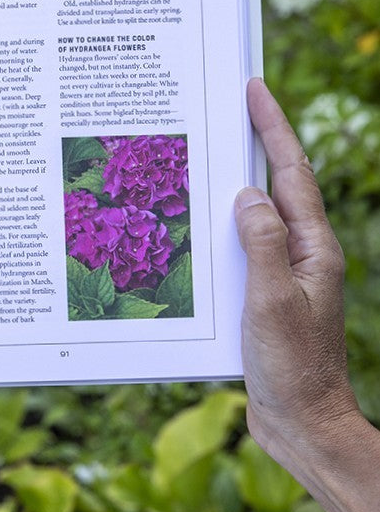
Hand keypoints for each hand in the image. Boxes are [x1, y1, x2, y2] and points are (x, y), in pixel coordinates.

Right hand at [234, 78, 358, 464]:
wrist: (301, 422)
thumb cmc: (291, 367)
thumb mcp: (272, 302)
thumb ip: (261, 243)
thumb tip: (246, 193)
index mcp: (313, 249)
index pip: (291, 173)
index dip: (273, 127)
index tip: (254, 89)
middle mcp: (302, 253)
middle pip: (278, 183)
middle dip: (257, 140)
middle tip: (226, 106)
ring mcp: (284, 272)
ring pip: (258, 213)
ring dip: (236, 180)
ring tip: (207, 152)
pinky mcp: (264, 292)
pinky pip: (243, 243)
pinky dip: (222, 223)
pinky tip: (197, 223)